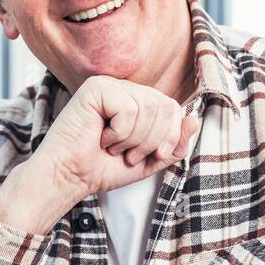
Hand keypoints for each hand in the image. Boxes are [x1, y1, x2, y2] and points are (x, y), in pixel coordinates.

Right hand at [0, 76, 199, 233]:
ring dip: (135, 139)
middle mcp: (125, 90)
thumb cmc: (101, 169)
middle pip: (166, 105)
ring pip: (149, 107)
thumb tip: (194, 119)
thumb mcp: (149, 160)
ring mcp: (110, 86)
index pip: (173, 108)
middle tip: (129, 154)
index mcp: (137, 102)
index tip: (153, 156)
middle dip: (153, 140)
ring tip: (114, 147)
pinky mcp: (96, 88)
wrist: (70, 178)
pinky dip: (120, 132)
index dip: (171, 136)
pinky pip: (129, 108)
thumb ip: (174, 144)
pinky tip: (101, 137)